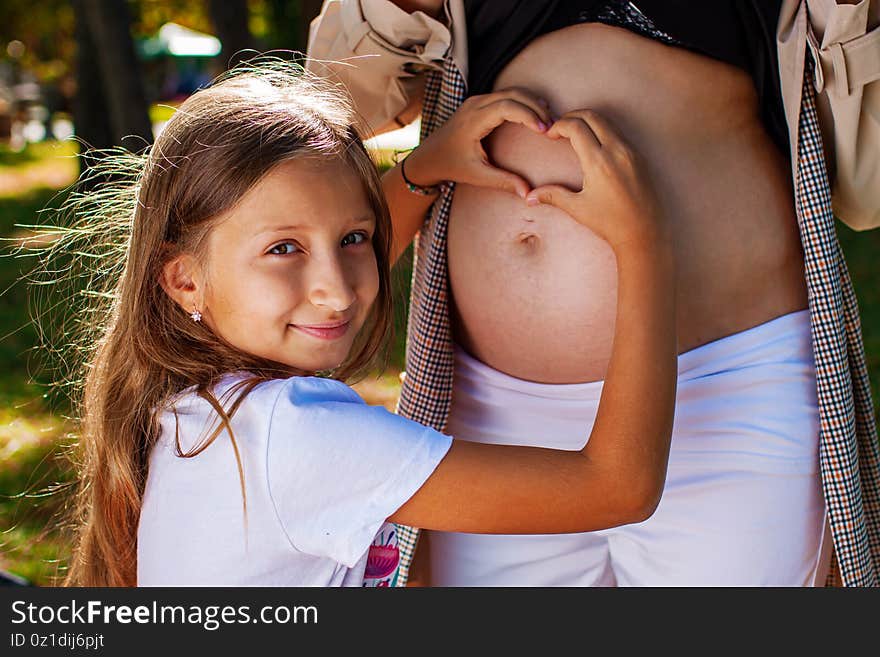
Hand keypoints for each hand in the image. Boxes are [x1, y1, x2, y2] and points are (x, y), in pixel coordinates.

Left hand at [405, 88, 552, 198]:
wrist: (429, 156)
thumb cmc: (451, 165)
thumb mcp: (476, 175)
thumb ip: (502, 181)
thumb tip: (527, 193)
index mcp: (473, 119)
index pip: (507, 107)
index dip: (529, 115)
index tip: (545, 130)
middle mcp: (475, 104)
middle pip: (514, 95)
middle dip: (537, 108)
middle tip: (554, 126)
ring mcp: (477, 100)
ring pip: (512, 92)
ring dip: (533, 103)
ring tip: (550, 122)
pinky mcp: (481, 102)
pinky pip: (507, 96)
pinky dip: (524, 103)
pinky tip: (538, 116)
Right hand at [525, 110, 666, 251]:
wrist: (644, 232)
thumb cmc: (611, 222)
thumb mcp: (578, 208)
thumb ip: (553, 196)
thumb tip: (529, 197)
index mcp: (598, 162)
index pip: (576, 126)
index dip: (559, 125)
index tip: (550, 135)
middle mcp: (616, 151)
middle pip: (591, 116)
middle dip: (572, 117)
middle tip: (559, 129)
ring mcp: (630, 151)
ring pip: (607, 121)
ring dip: (588, 121)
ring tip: (574, 135)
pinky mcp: (638, 155)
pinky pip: (618, 132)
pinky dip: (602, 130)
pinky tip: (593, 145)